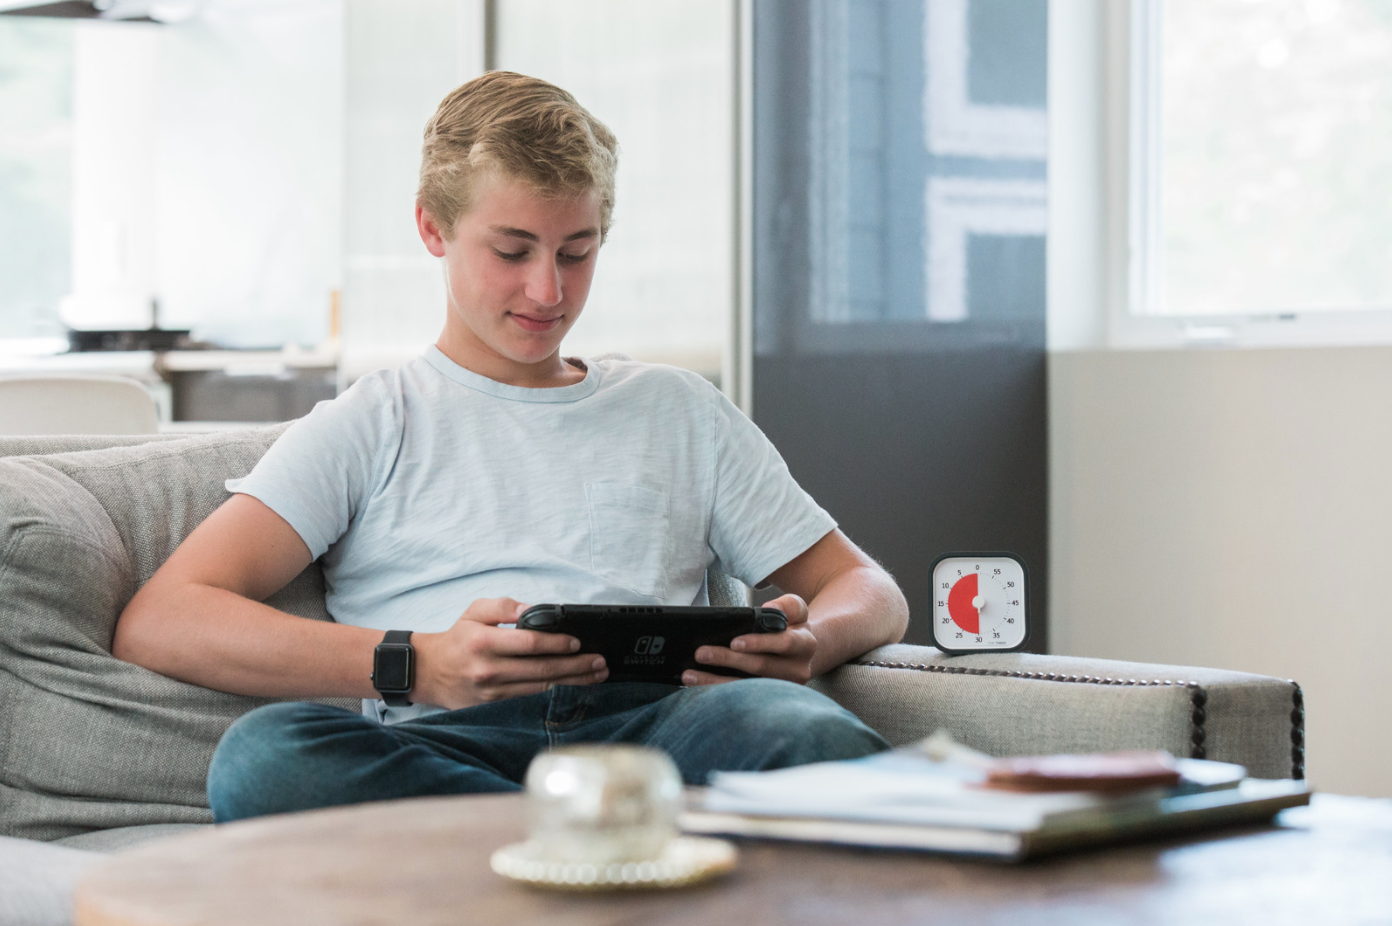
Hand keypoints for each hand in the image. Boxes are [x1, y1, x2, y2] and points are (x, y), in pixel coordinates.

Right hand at [411, 598, 607, 708]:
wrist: (428, 672)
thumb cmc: (456, 639)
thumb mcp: (474, 611)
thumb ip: (503, 606)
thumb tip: (533, 609)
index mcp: (484, 642)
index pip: (529, 644)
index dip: (556, 644)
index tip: (577, 643)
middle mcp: (489, 670)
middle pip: (541, 670)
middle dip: (576, 667)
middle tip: (599, 663)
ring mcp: (492, 692)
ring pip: (540, 688)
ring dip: (572, 682)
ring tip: (595, 675)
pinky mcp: (494, 706)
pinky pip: (530, 700)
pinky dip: (554, 693)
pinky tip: (572, 688)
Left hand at [682, 593, 816, 686]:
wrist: (803, 654)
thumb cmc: (792, 627)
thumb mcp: (797, 610)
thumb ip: (787, 605)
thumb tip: (768, 609)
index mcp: (805, 645)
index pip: (783, 643)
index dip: (758, 643)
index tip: (734, 642)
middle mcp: (797, 670)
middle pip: (760, 667)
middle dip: (729, 661)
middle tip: (701, 653)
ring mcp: (782, 690)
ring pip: (746, 689)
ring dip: (715, 682)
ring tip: (689, 675)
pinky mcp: (768, 702)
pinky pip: (740, 699)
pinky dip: (716, 692)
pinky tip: (696, 688)